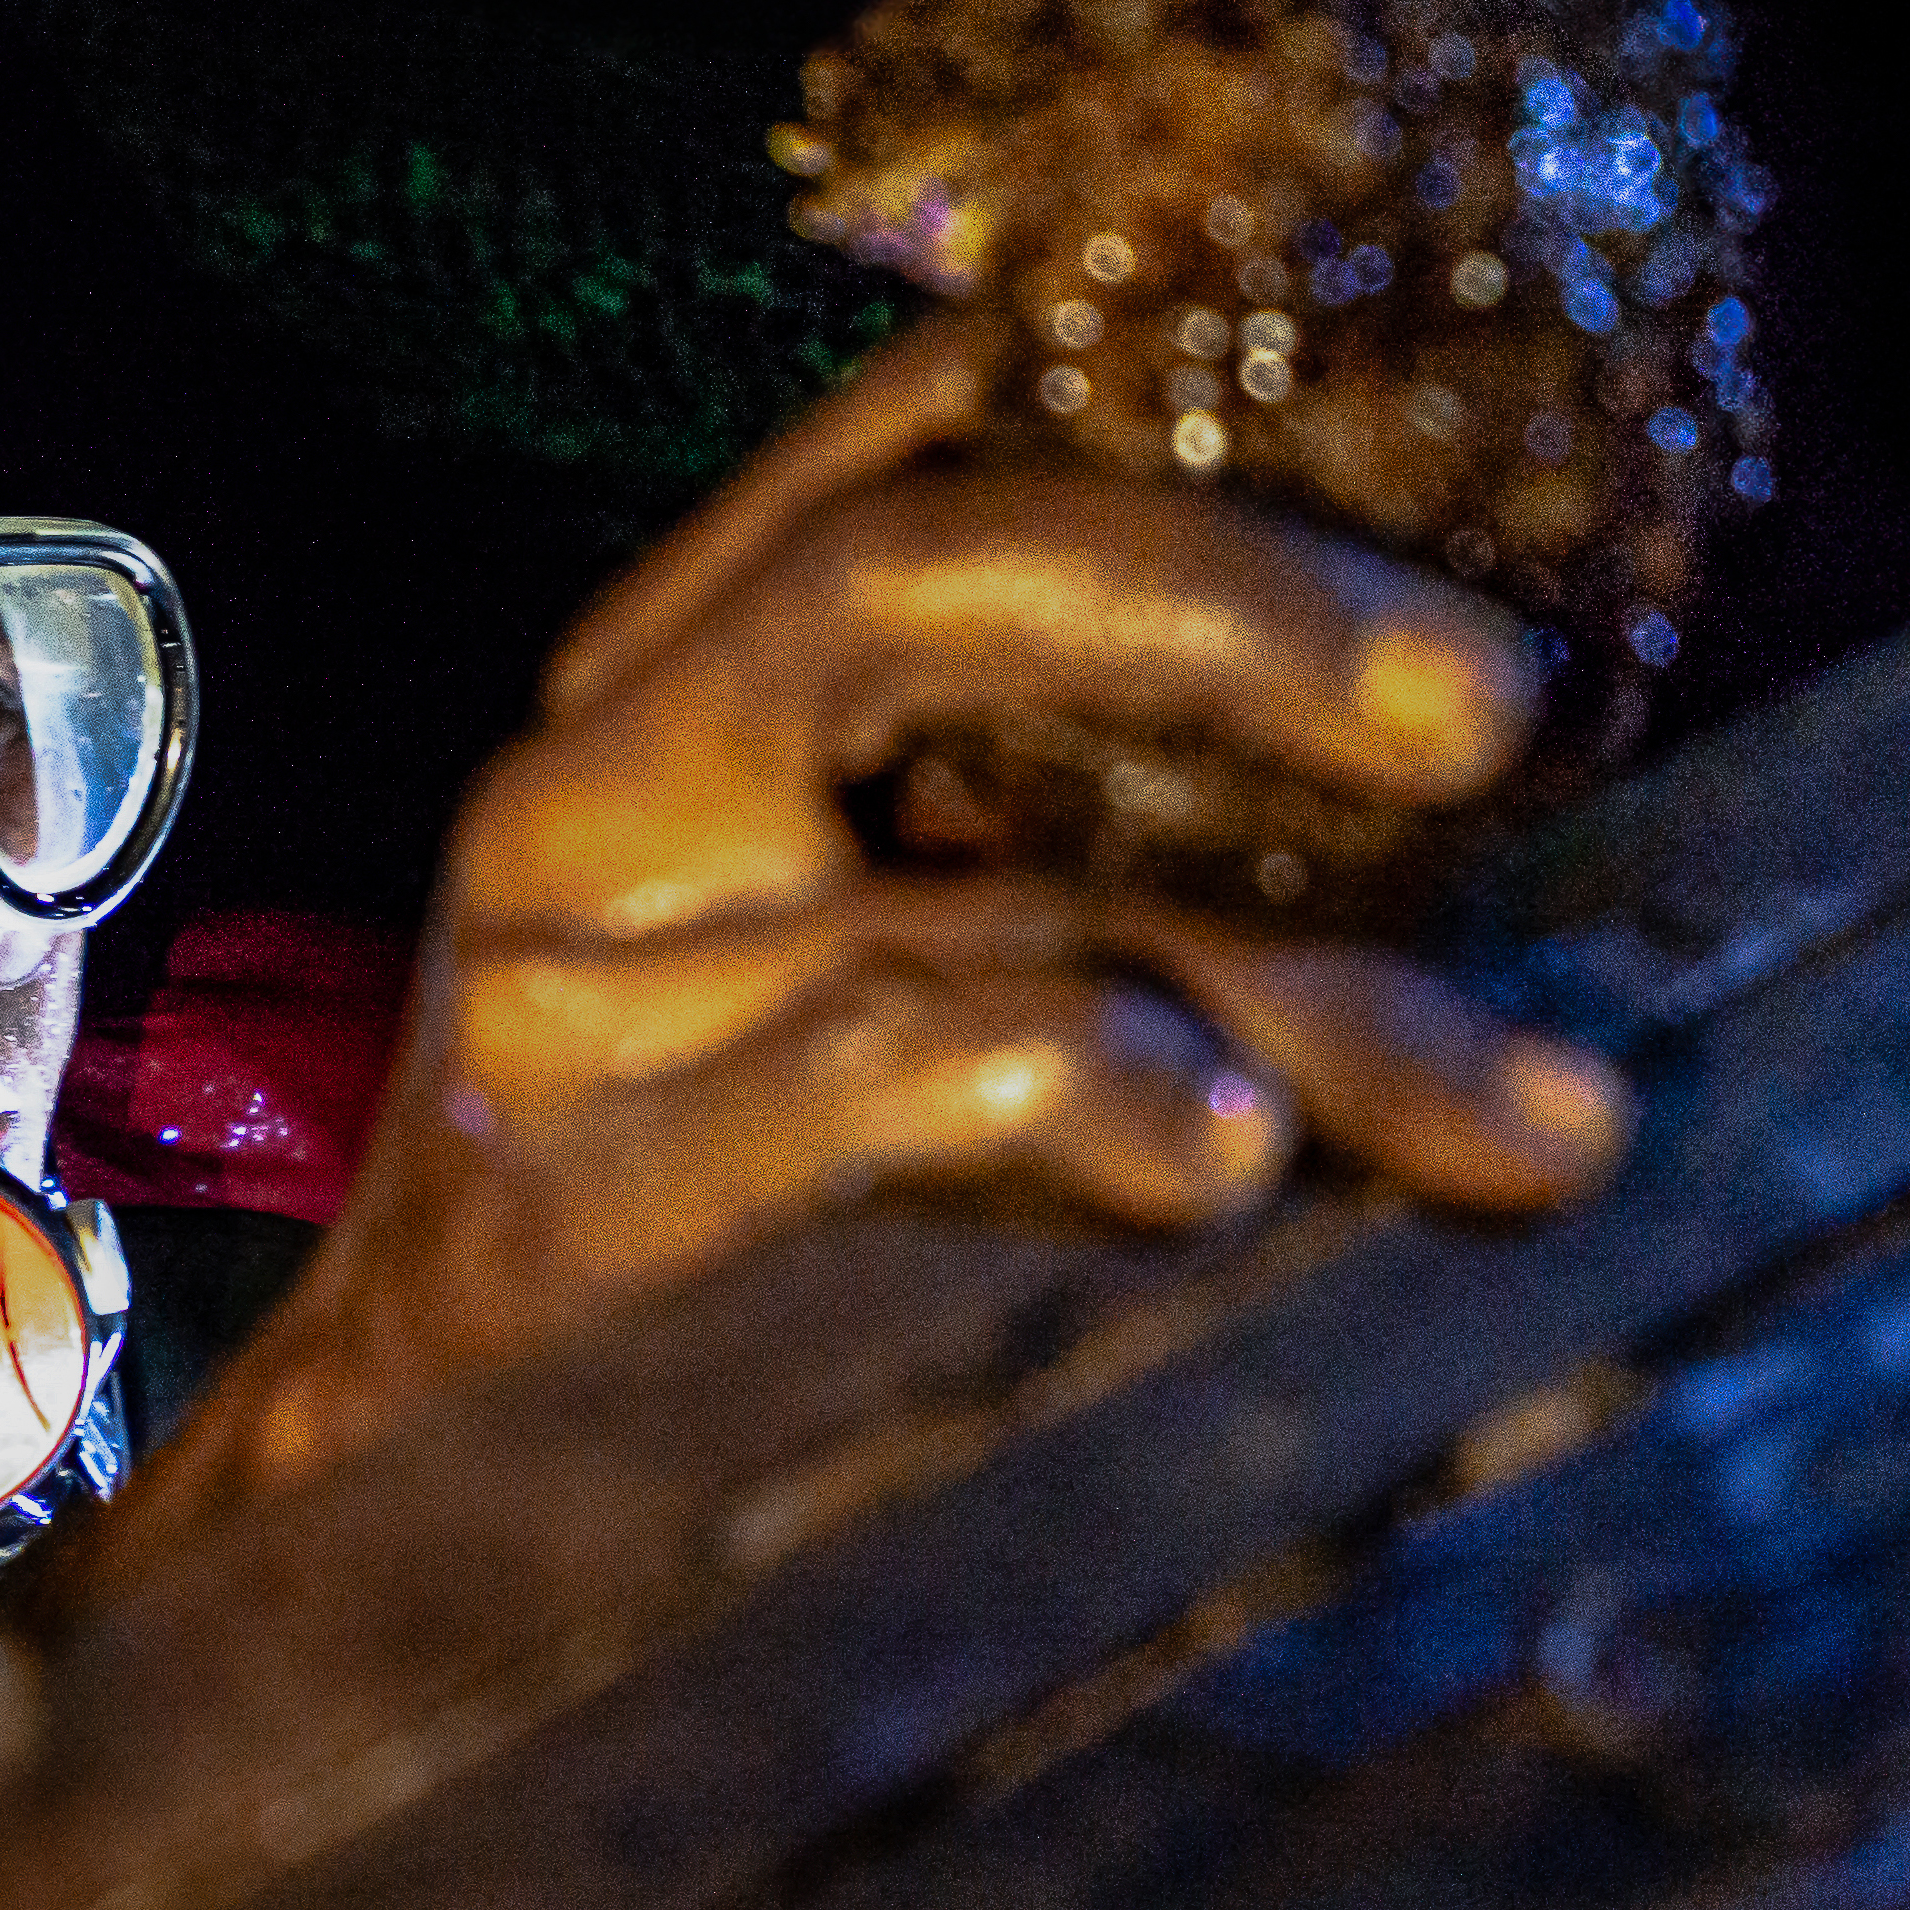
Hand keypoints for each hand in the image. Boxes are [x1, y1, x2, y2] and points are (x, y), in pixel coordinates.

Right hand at [66, 320, 1630, 1596]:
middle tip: (1495, 714)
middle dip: (1237, 617)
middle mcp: (596, 782)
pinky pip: (862, 1082)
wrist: (385, 1497)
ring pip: (948, 884)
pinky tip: (1224, 1153)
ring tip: (1524, 1110)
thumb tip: (1492, 890)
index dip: (1180, 412)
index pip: (917, 443)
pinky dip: (1076, 1090)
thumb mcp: (862, 960)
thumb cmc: (694, 1207)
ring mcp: (565, 987)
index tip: (1456, 476)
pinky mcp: (563, 1200)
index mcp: (674, 675)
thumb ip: (1085, 861)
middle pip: (910, 580)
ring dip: (1283, 986)